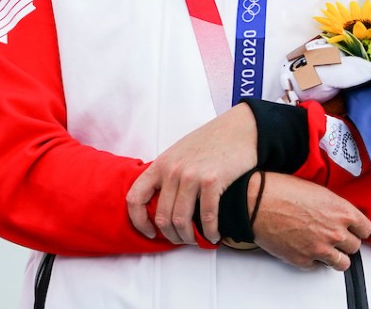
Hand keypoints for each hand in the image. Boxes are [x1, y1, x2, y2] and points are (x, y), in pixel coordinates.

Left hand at [126, 103, 257, 243]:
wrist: (236, 130)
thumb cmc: (207, 144)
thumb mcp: (178, 154)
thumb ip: (165, 175)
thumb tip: (156, 202)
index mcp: (159, 165)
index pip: (134, 198)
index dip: (138, 221)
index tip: (150, 233)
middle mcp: (172, 170)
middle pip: (161, 217)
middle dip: (171, 236)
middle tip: (182, 240)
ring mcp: (191, 175)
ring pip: (181, 220)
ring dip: (189, 238)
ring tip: (198, 240)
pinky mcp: (213, 181)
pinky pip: (207, 217)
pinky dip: (210, 232)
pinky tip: (214, 236)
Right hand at [251, 173, 370, 271]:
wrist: (254, 202)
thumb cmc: (279, 190)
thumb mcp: (315, 189)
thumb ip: (333, 206)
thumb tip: (337, 216)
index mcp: (341, 211)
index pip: (366, 229)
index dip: (357, 228)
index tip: (351, 229)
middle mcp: (335, 232)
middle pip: (354, 247)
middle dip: (344, 242)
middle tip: (331, 235)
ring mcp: (320, 249)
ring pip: (342, 263)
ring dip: (334, 256)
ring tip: (322, 247)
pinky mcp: (304, 260)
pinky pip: (317, 267)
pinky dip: (312, 260)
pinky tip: (303, 247)